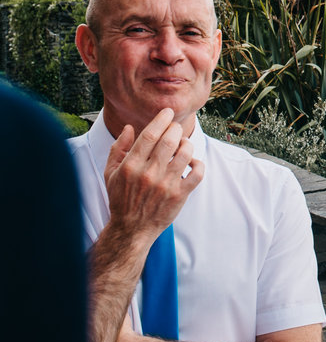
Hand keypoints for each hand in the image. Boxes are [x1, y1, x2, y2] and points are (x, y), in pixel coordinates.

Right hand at [104, 108, 204, 244]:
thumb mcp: (111, 173)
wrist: (131, 229)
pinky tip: (192, 163)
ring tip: (183, 145)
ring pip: (185, 153)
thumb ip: (119, 148)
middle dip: (176, 129)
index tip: (168, 112)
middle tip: (176, 129)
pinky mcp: (179, 195)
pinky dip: (198, 164)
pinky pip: (197, 173)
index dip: (161, 119)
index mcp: (131, 165)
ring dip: (187, 144)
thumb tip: (130, 127)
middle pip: (170, 140)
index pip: (150, 134)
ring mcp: (166, 185)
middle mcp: (149, 173)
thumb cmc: (121, 199)